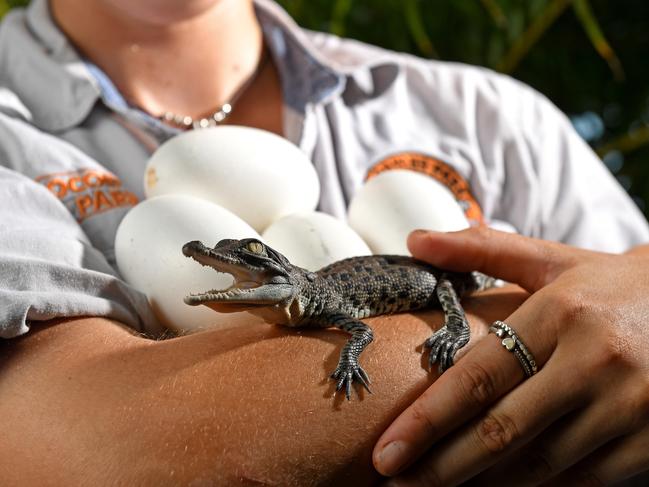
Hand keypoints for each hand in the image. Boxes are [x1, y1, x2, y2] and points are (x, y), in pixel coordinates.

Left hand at [372, 227, 648, 485]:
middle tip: (394, 482)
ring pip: (539, 464)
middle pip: (501, 430)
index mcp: (562, 312)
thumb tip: (414, 239)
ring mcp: (630, 404)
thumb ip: (483, 249)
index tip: (385, 450)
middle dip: (440, 466)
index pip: (478, 375)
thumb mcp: (553, 262)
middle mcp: (597, 359)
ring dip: (481, 484)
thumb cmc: (613, 286)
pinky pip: (582, 479)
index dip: (426, 420)